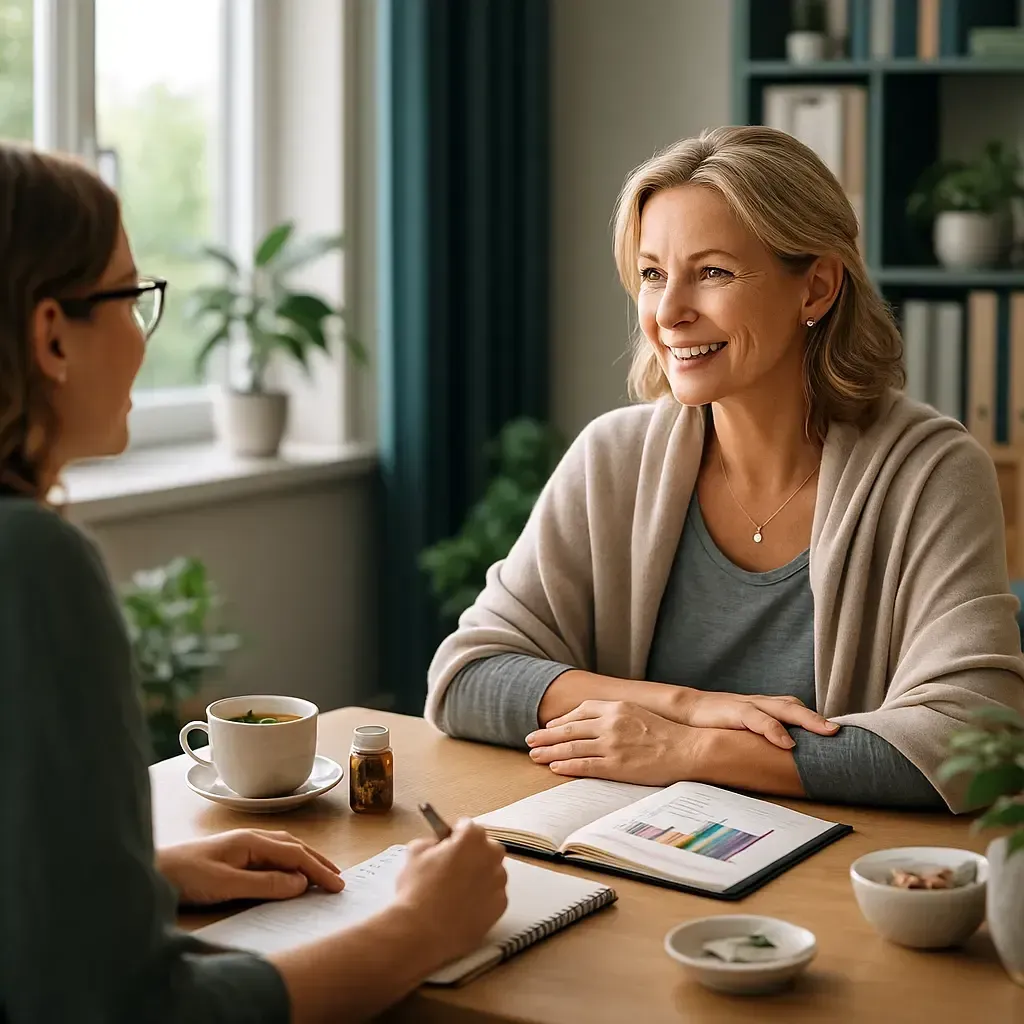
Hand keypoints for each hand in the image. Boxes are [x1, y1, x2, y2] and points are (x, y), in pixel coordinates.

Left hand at [158, 829, 343, 905]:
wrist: (151, 871)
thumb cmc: (185, 876)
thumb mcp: (226, 885)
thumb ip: (264, 884)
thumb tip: (300, 883)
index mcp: (252, 841)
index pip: (295, 854)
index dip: (318, 870)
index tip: (337, 886)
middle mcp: (251, 838)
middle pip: (294, 846)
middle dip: (318, 862)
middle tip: (339, 879)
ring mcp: (242, 845)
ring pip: (284, 848)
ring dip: (306, 860)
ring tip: (322, 874)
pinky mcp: (233, 855)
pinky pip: (272, 855)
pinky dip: (289, 862)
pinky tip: (290, 872)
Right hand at [393, 819, 507, 966]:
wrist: (421, 932)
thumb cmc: (417, 891)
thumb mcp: (415, 853)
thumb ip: (431, 841)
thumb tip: (436, 845)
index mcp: (472, 838)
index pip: (467, 826)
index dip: (454, 836)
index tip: (447, 844)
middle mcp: (491, 856)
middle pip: (484, 847)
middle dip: (471, 854)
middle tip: (450, 869)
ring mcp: (499, 882)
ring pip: (491, 872)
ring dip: (478, 876)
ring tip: (455, 892)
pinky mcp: (501, 907)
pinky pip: (494, 895)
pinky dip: (483, 898)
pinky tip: (463, 907)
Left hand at [526, 700, 697, 784]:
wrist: (689, 748)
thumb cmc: (668, 733)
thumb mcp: (639, 713)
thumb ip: (617, 714)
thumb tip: (598, 721)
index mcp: (617, 707)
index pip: (581, 711)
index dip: (562, 720)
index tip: (550, 726)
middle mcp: (611, 723)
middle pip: (570, 729)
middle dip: (547, 735)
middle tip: (530, 740)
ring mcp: (612, 744)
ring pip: (572, 746)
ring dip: (549, 751)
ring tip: (534, 755)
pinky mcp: (616, 765)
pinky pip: (584, 765)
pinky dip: (566, 765)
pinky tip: (555, 766)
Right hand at [670, 690, 838, 748]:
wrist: (686, 710)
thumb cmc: (719, 723)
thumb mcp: (746, 730)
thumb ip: (765, 738)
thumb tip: (789, 760)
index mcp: (766, 707)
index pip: (798, 710)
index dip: (819, 720)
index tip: (845, 736)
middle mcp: (762, 703)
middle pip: (797, 706)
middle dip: (820, 719)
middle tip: (843, 733)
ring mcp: (749, 705)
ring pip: (784, 708)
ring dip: (807, 719)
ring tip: (827, 732)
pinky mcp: (735, 710)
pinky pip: (758, 718)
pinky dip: (774, 729)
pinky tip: (788, 742)